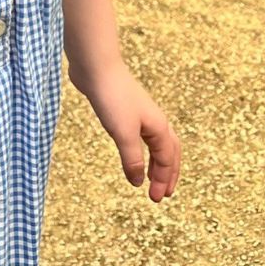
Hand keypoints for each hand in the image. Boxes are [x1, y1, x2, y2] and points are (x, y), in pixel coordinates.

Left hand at [72, 60, 180, 201]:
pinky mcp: (123, 108)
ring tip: (150, 177)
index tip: (155, 199)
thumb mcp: (123, 133)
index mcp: (159, 127)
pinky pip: (139, 134)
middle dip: (167, 174)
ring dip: (156, 162)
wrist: (95, 66)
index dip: (162, 181)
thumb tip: (138, 182)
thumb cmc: (112, 97)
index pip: (166, 160)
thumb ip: (132, 159)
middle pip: (169, 152)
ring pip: (155, 142)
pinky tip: (130, 150)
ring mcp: (140, 113)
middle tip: (161, 194)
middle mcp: (154, 120)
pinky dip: (141, 149)